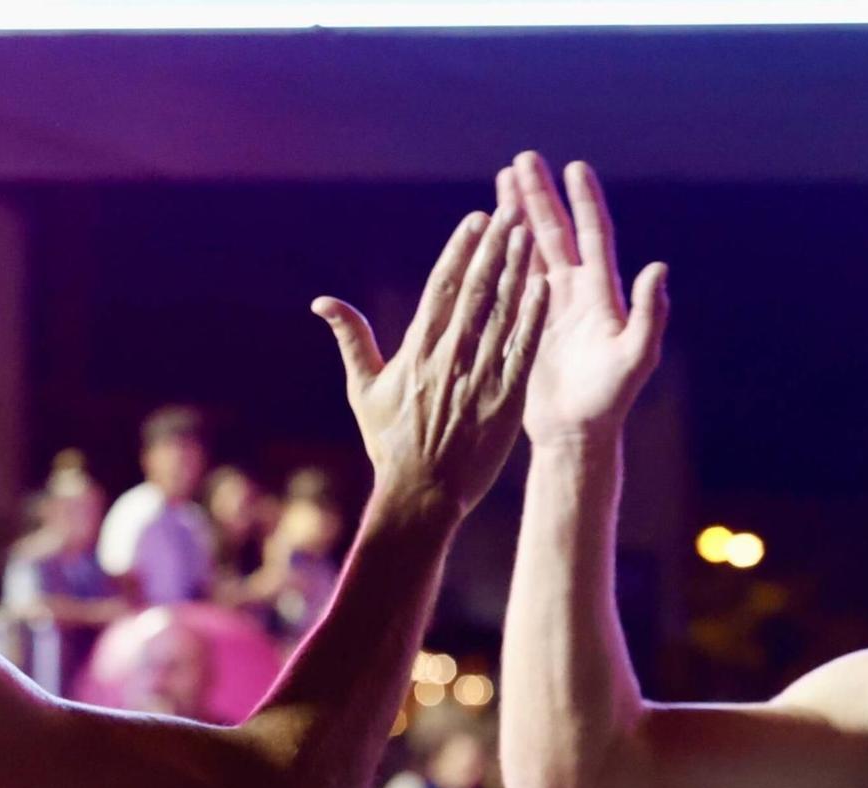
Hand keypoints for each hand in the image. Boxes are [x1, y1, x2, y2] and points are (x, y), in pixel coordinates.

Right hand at [312, 209, 547, 523]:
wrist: (422, 494)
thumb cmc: (390, 444)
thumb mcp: (363, 390)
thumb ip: (351, 339)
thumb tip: (322, 301)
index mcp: (417, 350)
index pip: (442, 287)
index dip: (460, 249)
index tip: (476, 219)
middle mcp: (449, 357)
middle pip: (476, 290)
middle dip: (494, 248)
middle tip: (510, 211)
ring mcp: (479, 377)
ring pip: (502, 313)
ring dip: (517, 271)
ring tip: (529, 235)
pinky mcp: (505, 400)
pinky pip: (522, 351)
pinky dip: (533, 318)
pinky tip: (545, 288)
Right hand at [498, 151, 667, 446]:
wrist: (577, 435)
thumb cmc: (610, 400)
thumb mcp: (636, 357)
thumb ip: (649, 314)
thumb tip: (657, 267)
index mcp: (601, 295)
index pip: (593, 236)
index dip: (584, 201)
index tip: (574, 166)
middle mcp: (576, 293)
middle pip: (556, 232)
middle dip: (540, 195)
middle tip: (523, 158)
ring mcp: (550, 307)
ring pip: (531, 249)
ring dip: (517, 215)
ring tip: (501, 179)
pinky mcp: (526, 323)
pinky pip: (512, 279)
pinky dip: (502, 252)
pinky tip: (487, 232)